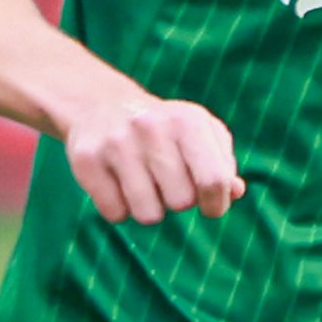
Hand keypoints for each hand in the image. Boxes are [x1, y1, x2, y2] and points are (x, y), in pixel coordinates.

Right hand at [60, 78, 243, 226]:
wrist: (102, 107)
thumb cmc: (165, 131)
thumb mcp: (200, 135)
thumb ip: (223, 165)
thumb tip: (234, 192)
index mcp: (187, 122)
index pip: (214, 180)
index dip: (216, 204)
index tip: (210, 207)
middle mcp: (151, 128)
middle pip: (181, 202)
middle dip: (178, 202)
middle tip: (167, 183)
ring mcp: (116, 142)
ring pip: (147, 214)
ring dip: (149, 210)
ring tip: (143, 186)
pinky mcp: (86, 159)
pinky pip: (114, 213)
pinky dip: (119, 210)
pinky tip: (118, 186)